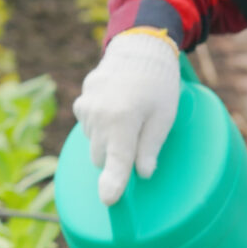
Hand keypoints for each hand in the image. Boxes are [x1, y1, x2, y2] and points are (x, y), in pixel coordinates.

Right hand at [75, 30, 181, 205]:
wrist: (139, 46)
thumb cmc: (158, 84)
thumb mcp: (164, 116)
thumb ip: (151, 147)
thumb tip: (142, 174)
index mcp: (123, 120)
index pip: (116, 161)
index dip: (113, 184)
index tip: (108, 201)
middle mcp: (99, 115)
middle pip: (101, 157)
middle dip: (116, 156)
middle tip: (138, 138)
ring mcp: (86, 107)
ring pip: (94, 142)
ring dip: (109, 140)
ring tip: (129, 117)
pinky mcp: (81, 101)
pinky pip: (88, 126)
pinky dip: (100, 125)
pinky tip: (116, 108)